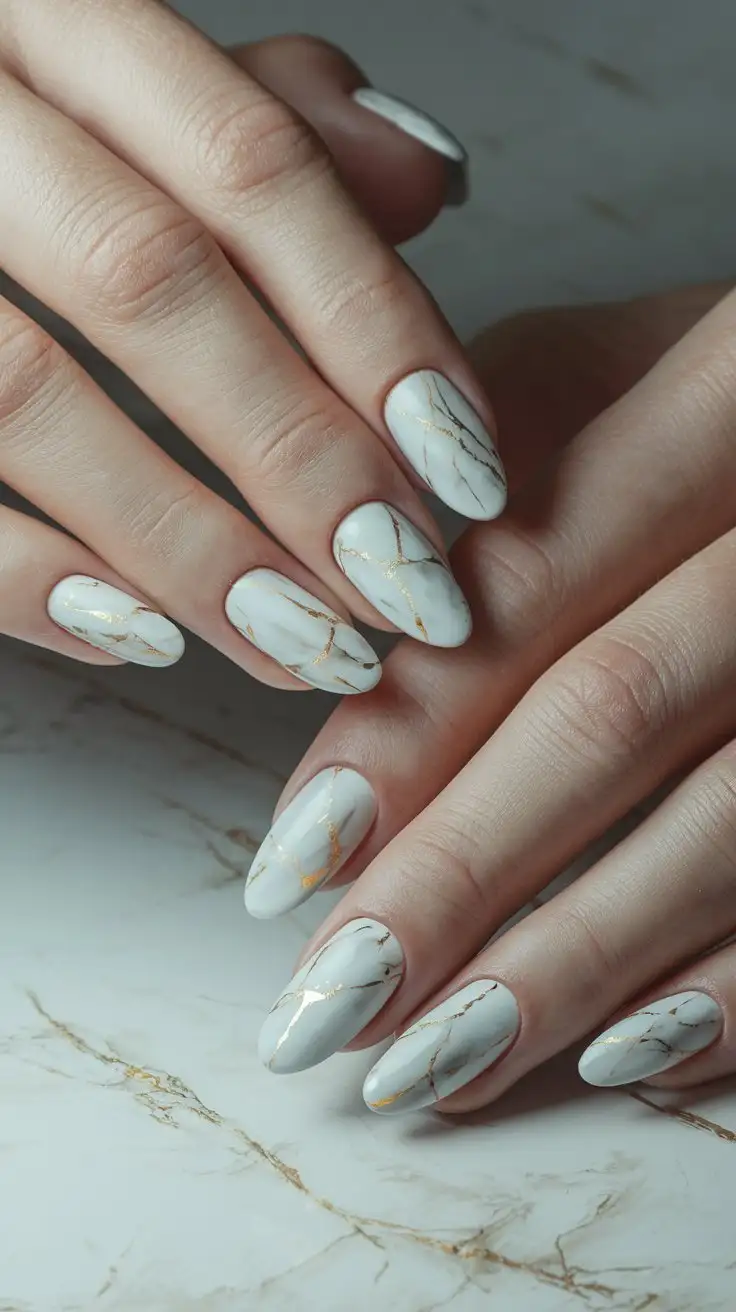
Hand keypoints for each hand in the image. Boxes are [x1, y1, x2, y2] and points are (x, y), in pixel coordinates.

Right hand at [0, 4, 503, 684]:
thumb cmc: (10, 137)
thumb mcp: (131, 89)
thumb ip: (269, 124)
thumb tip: (427, 176)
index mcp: (47, 19)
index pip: (248, 163)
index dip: (374, 325)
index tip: (464, 466)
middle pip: (149, 282)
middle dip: (298, 452)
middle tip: (404, 583)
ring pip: (28, 399)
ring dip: (186, 547)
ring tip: (303, 643)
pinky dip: (31, 582)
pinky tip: (144, 637)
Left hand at [247, 280, 735, 1107]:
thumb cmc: (699, 413)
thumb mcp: (592, 371)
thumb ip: (469, 494)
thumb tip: (339, 672)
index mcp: (720, 404)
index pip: (530, 586)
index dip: (405, 734)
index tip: (293, 862)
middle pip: (614, 718)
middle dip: (462, 876)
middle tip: (335, 1002)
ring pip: (726, 826)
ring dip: (573, 966)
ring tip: (434, 1062)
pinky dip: (728, 987)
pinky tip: (618, 1055)